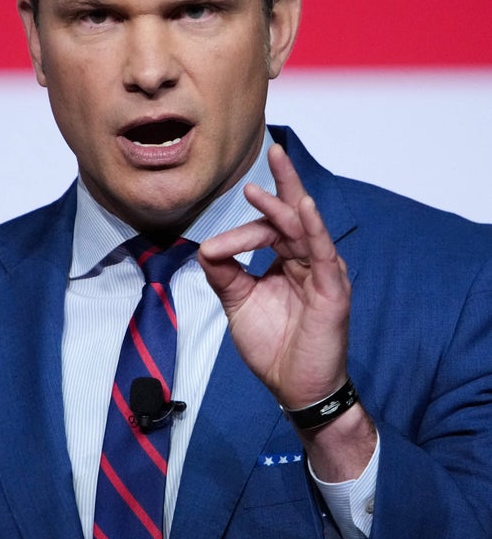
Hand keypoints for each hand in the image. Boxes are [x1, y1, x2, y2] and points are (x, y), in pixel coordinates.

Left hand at [196, 144, 351, 409]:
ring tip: (272, 174)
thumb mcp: (238, 301)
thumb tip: (205, 246)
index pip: (269, 228)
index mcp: (289, 261)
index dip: (242, 230)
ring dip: (287, 201)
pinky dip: (313, 229)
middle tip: (273, 150)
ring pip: (306, 229)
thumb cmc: (273, 344)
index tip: (216, 248)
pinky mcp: (333, 291)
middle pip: (295, 215)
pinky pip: (324, 253)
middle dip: (284, 182)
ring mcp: (324, 274)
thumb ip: (223, 272)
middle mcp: (310, 262)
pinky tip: (303, 207)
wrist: (294, 388)